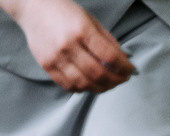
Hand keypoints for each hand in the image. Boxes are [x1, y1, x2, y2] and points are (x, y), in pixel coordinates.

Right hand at [2, 0, 135, 91]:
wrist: (33, 6)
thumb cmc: (64, 12)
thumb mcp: (91, 21)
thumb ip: (108, 42)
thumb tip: (125, 61)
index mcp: (82, 31)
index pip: (110, 57)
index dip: (125, 68)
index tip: (131, 70)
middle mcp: (67, 45)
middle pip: (98, 74)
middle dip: (116, 80)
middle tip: (122, 79)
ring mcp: (55, 57)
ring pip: (84, 84)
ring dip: (102, 88)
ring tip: (109, 84)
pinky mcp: (46, 65)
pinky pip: (68, 85)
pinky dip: (84, 89)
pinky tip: (91, 84)